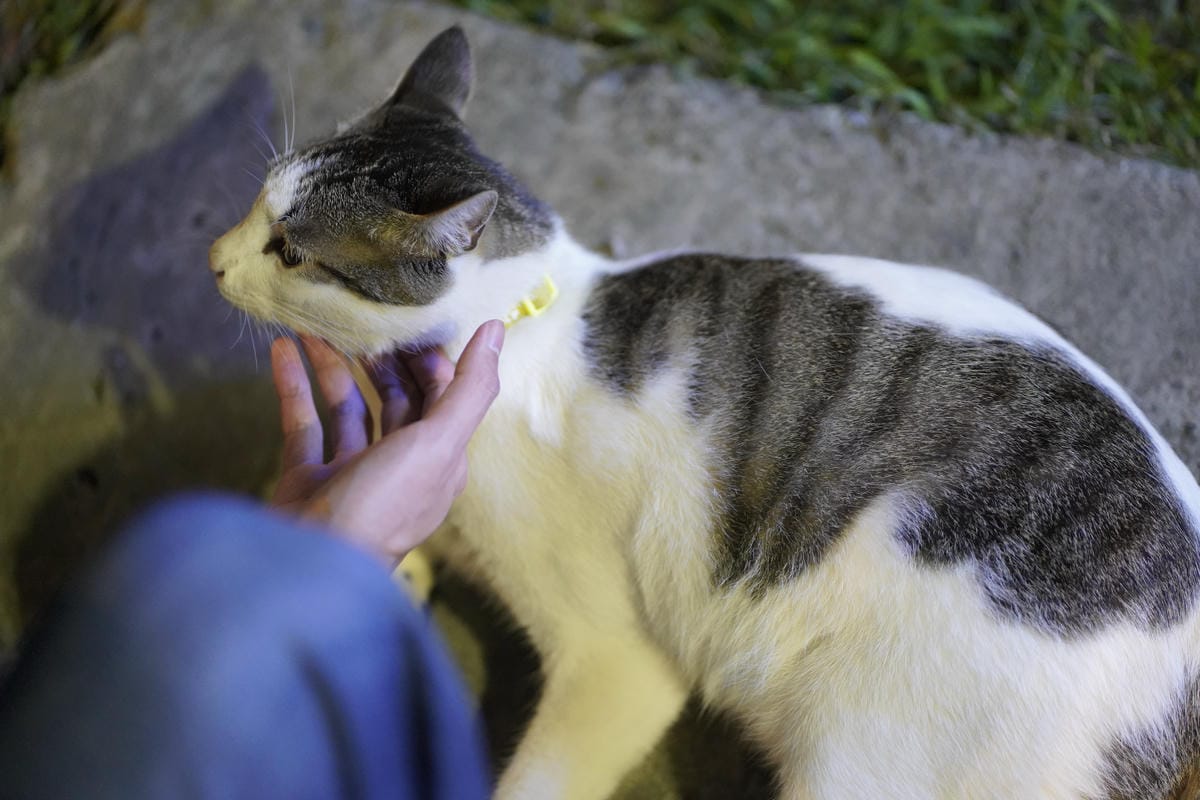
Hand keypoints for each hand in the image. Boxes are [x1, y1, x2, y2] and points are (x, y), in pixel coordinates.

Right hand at [268, 321, 503, 566]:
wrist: (311, 564)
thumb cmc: (384, 504)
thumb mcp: (439, 443)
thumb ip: (469, 387)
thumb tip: (497, 328)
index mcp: (440, 461)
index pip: (444, 396)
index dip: (431, 358)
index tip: (412, 318)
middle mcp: (400, 465)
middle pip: (397, 399)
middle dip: (383, 358)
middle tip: (364, 318)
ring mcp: (352, 473)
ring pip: (348, 407)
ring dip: (334, 365)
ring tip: (317, 324)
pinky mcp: (309, 478)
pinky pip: (304, 422)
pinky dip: (295, 384)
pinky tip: (284, 348)